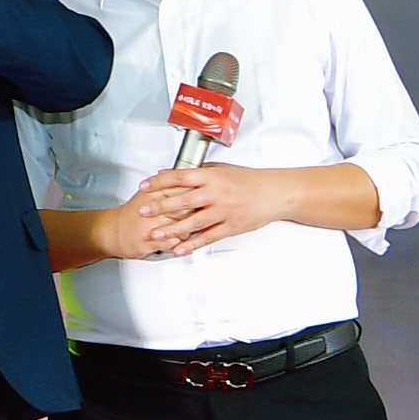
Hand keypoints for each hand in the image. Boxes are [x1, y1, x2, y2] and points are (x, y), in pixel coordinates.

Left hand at [126, 163, 293, 256]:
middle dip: (160, 207)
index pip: (180, 177)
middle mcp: (216, 193)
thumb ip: (197, 173)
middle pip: (183, 201)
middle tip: (142, 212)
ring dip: (172, 229)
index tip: (144, 186)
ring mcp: (224, 211)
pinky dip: (192, 244)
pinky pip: (208, 237)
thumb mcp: (222, 170)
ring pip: (193, 222)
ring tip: (155, 234)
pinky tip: (179, 249)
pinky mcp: (231, 226)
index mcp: (212, 177)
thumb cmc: (249, 180)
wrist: (275, 193)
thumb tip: (171, 172)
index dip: (160, 182)